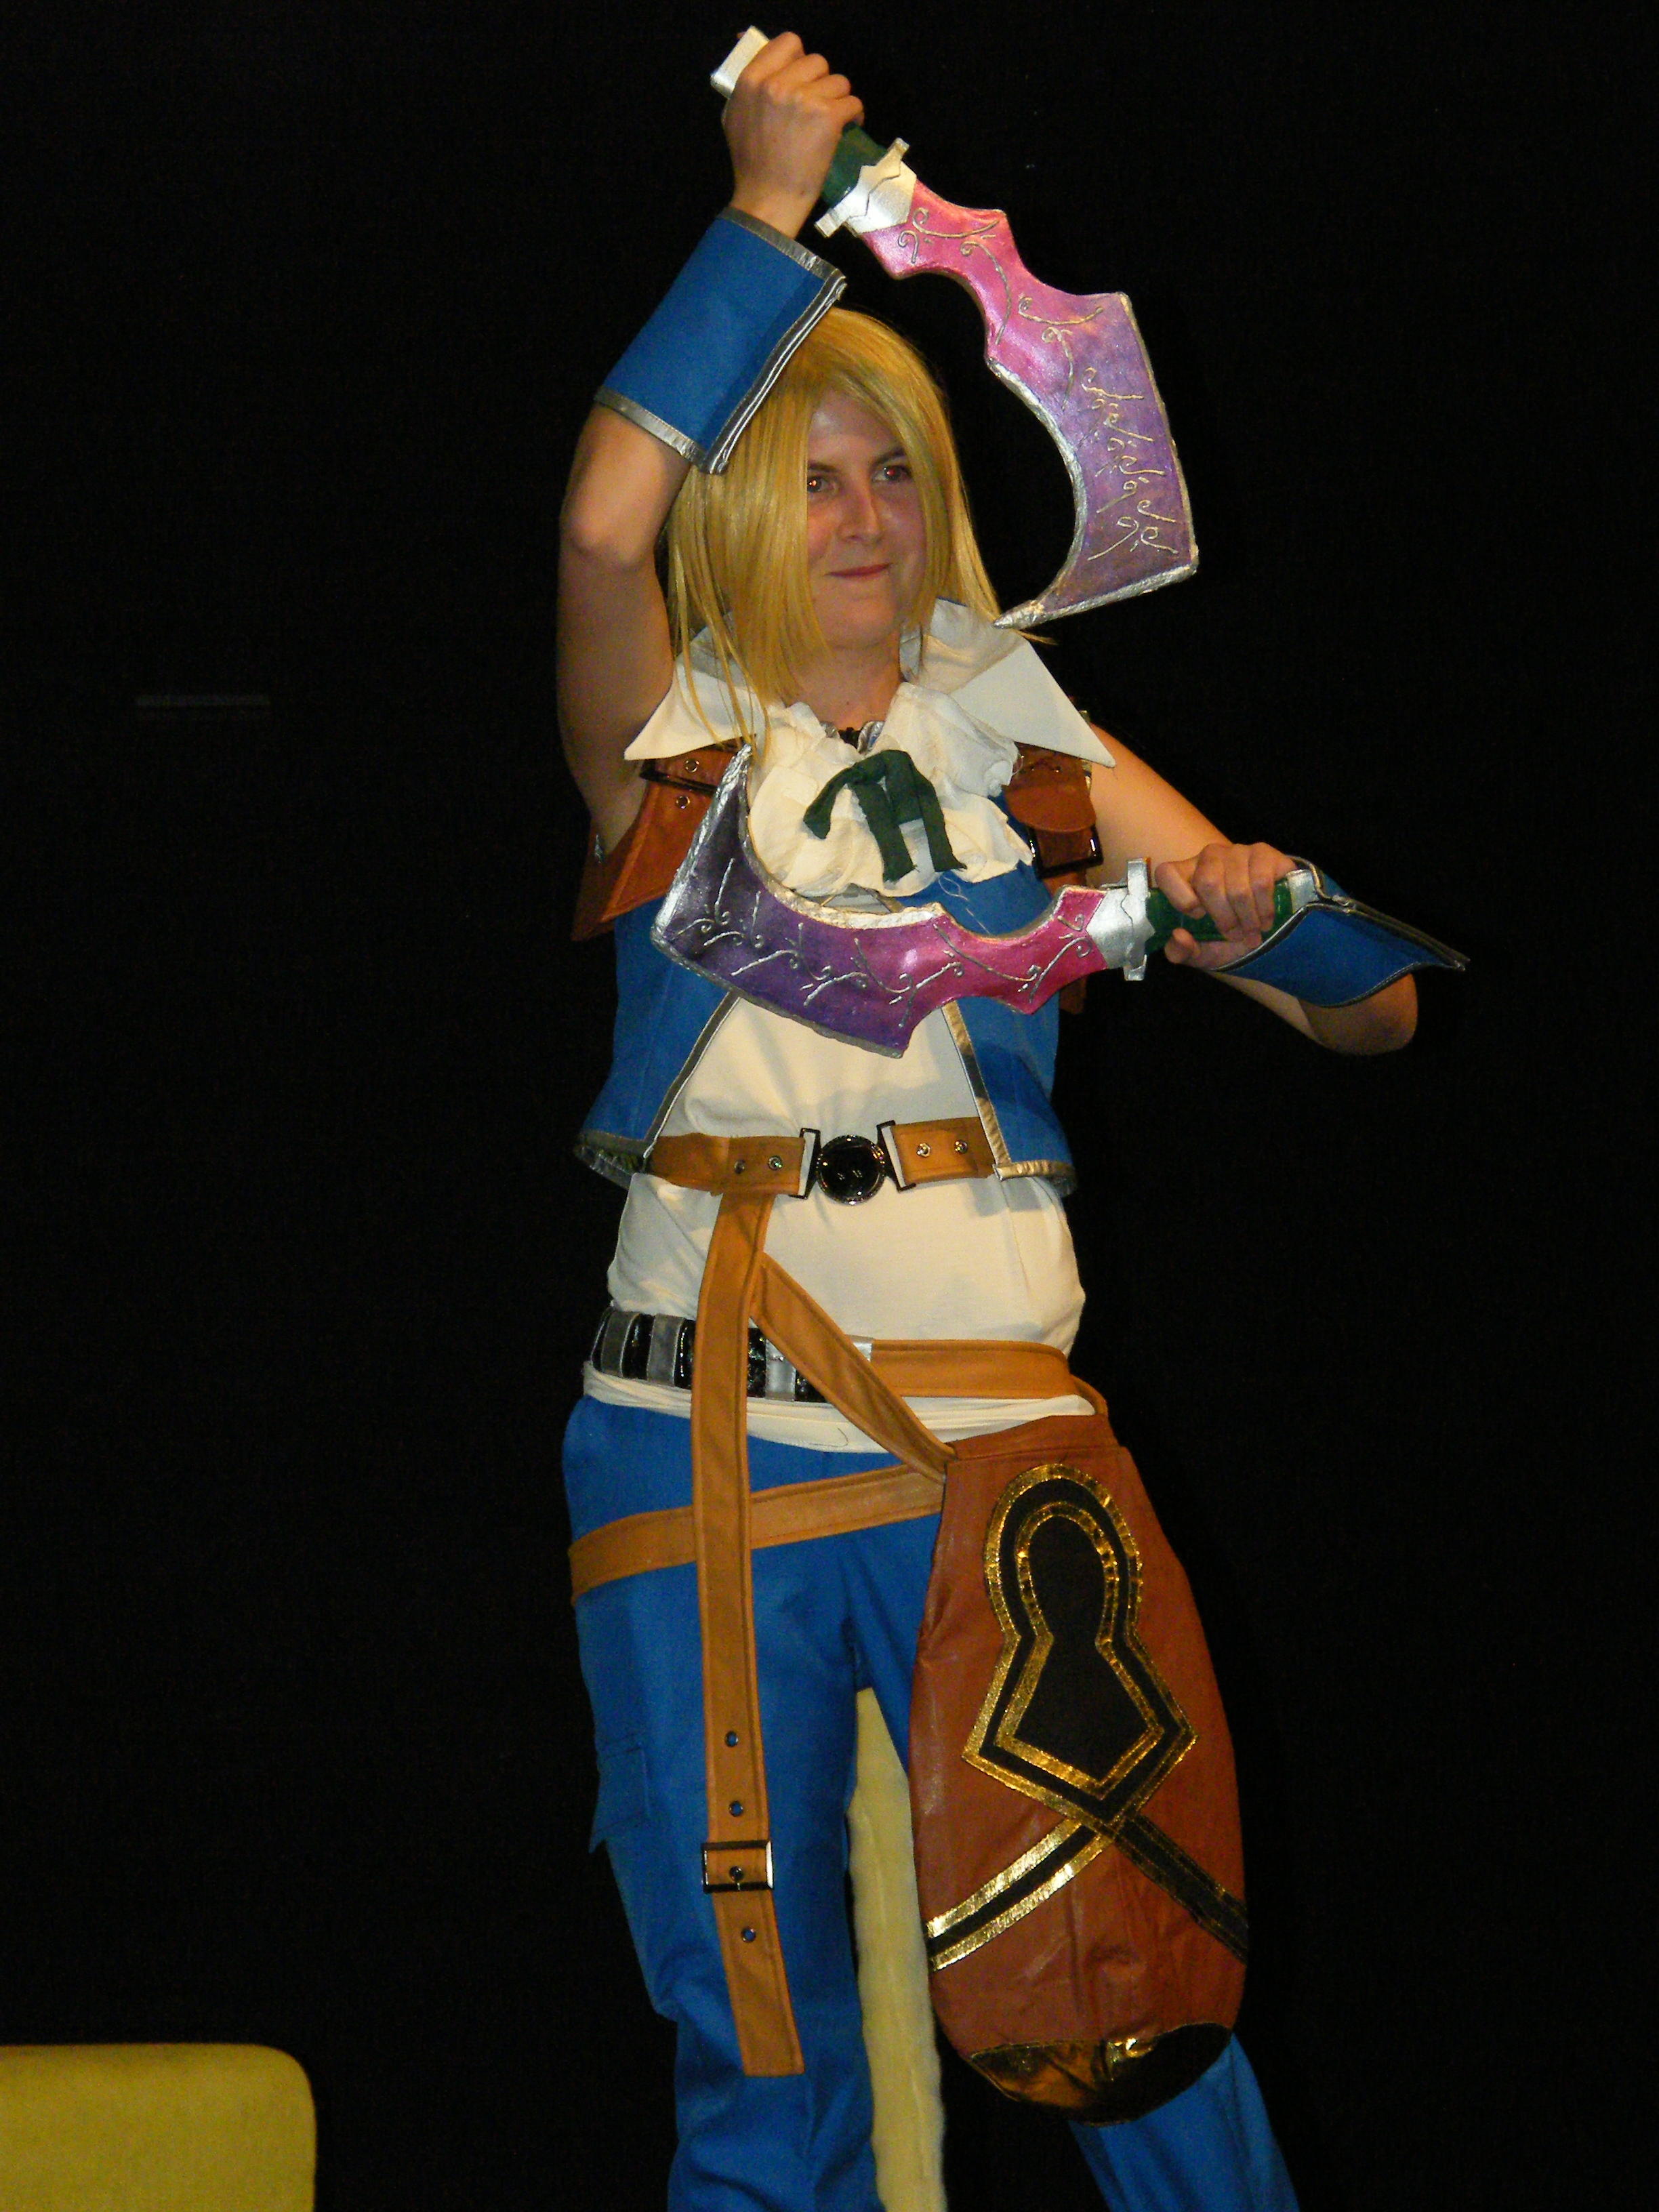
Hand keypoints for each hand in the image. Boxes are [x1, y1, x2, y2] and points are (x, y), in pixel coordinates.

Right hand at [723, 32, 861, 238]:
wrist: (768, 200)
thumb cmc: (750, 165)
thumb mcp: (734, 116)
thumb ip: (749, 86)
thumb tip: (761, 60)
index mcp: (752, 79)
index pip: (789, 43)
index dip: (799, 59)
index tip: (802, 79)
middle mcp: (777, 84)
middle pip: (817, 62)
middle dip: (821, 83)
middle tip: (817, 107)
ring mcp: (804, 99)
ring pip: (838, 82)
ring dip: (838, 100)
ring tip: (831, 122)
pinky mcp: (827, 117)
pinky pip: (852, 103)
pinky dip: (854, 116)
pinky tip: (846, 128)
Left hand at [1155, 840, 1293, 969]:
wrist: (1268, 931)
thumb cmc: (1228, 937)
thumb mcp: (1201, 953)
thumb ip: (1181, 951)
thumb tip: (1179, 935)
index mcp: (1184, 876)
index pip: (1167, 873)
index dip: (1180, 897)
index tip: (1198, 917)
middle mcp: (1208, 858)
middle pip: (1208, 883)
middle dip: (1224, 918)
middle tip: (1234, 936)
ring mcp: (1236, 852)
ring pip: (1237, 887)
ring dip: (1247, 919)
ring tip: (1252, 933)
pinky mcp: (1263, 854)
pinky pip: (1261, 882)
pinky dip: (1264, 909)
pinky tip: (1266, 921)